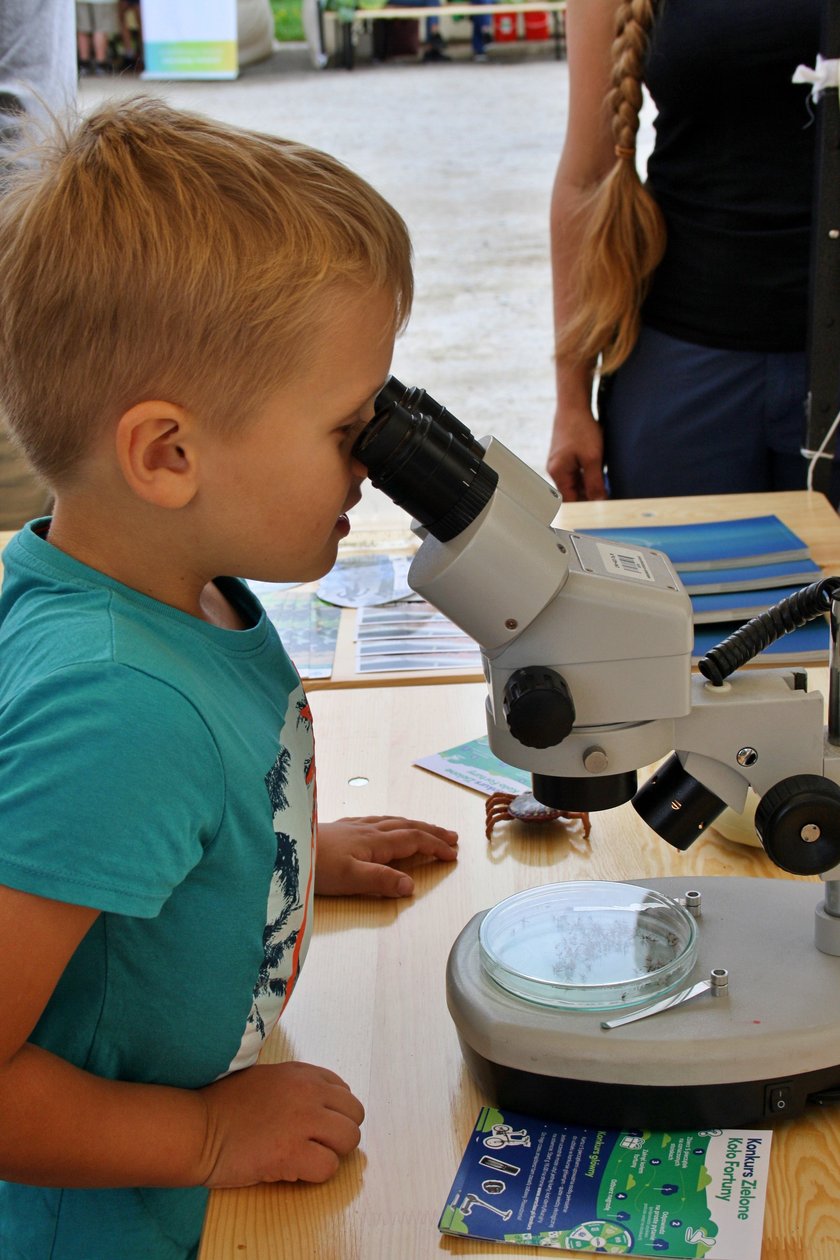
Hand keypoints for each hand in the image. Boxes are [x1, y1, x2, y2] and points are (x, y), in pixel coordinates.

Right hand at [199, 1061, 363, 1187]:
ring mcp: (302, 1121)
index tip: (318, 1124)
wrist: (197, 1127)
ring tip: (306, 1156)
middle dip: (339, 1133)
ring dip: (332, 1153)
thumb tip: (320, 1105)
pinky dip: (316, 1174)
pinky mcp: (292, 1152)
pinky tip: (294, 1170)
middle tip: (316, 1144)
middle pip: (354, 1115)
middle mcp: (308, 1092)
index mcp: (301, 1073)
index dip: (334, 1112)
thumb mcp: (265, 1079)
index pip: (344, 1091)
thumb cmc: (223, 1106)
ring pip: (349, 1140)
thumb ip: (295, 1087)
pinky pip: (329, 1167)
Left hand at [315, 815, 458, 897]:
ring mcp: (353, 826)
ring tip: (426, 829)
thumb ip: (381, 881)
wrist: (283, 845)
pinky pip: (375, 821)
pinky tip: (383, 826)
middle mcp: (367, 829)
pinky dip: (390, 823)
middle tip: (452, 837)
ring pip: (391, 822)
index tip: (453, 853)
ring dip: (413, 825)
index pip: (413, 840)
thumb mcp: (350, 879)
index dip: (434, 846)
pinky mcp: (340, 828)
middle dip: (430, 832)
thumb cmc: (314, 866)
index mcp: (374, 842)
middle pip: (406, 827)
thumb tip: (411, 885)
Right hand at [547, 402, 606, 501]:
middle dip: (589, 498)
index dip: (586, 509)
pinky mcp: (565, 458)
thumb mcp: (593, 458)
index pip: (570, 501)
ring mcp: (559, 464)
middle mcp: (555, 471)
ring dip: (589, 487)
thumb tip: (598, 503)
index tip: (601, 513)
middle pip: (572, 494)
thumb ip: (595, 483)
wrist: (573, 406)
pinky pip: (576, 474)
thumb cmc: (580, 428)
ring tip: (604, 486)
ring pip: (575, 484)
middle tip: (608, 501)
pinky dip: (587, 477)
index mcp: (558, 473)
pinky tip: (598, 473)